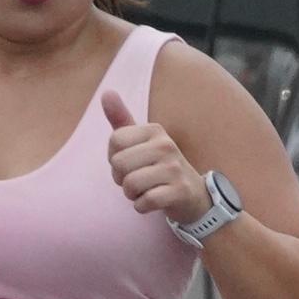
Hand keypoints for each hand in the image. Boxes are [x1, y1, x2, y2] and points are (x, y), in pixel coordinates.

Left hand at [105, 93, 215, 230]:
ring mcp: (174, 169)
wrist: (193, 195)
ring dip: (131, 194)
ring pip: (130, 184)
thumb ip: (122, 120)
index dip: (114, 158)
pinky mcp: (179, 191)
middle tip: (137, 180)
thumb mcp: (142, 142)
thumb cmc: (159, 167)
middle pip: (119, 163)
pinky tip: (152, 202)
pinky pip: (145, 202)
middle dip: (121, 179)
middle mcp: (165, 145)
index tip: (131, 163)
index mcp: (154, 130)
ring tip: (145, 191)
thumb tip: (106, 92)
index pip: (114, 141)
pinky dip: (142, 207)